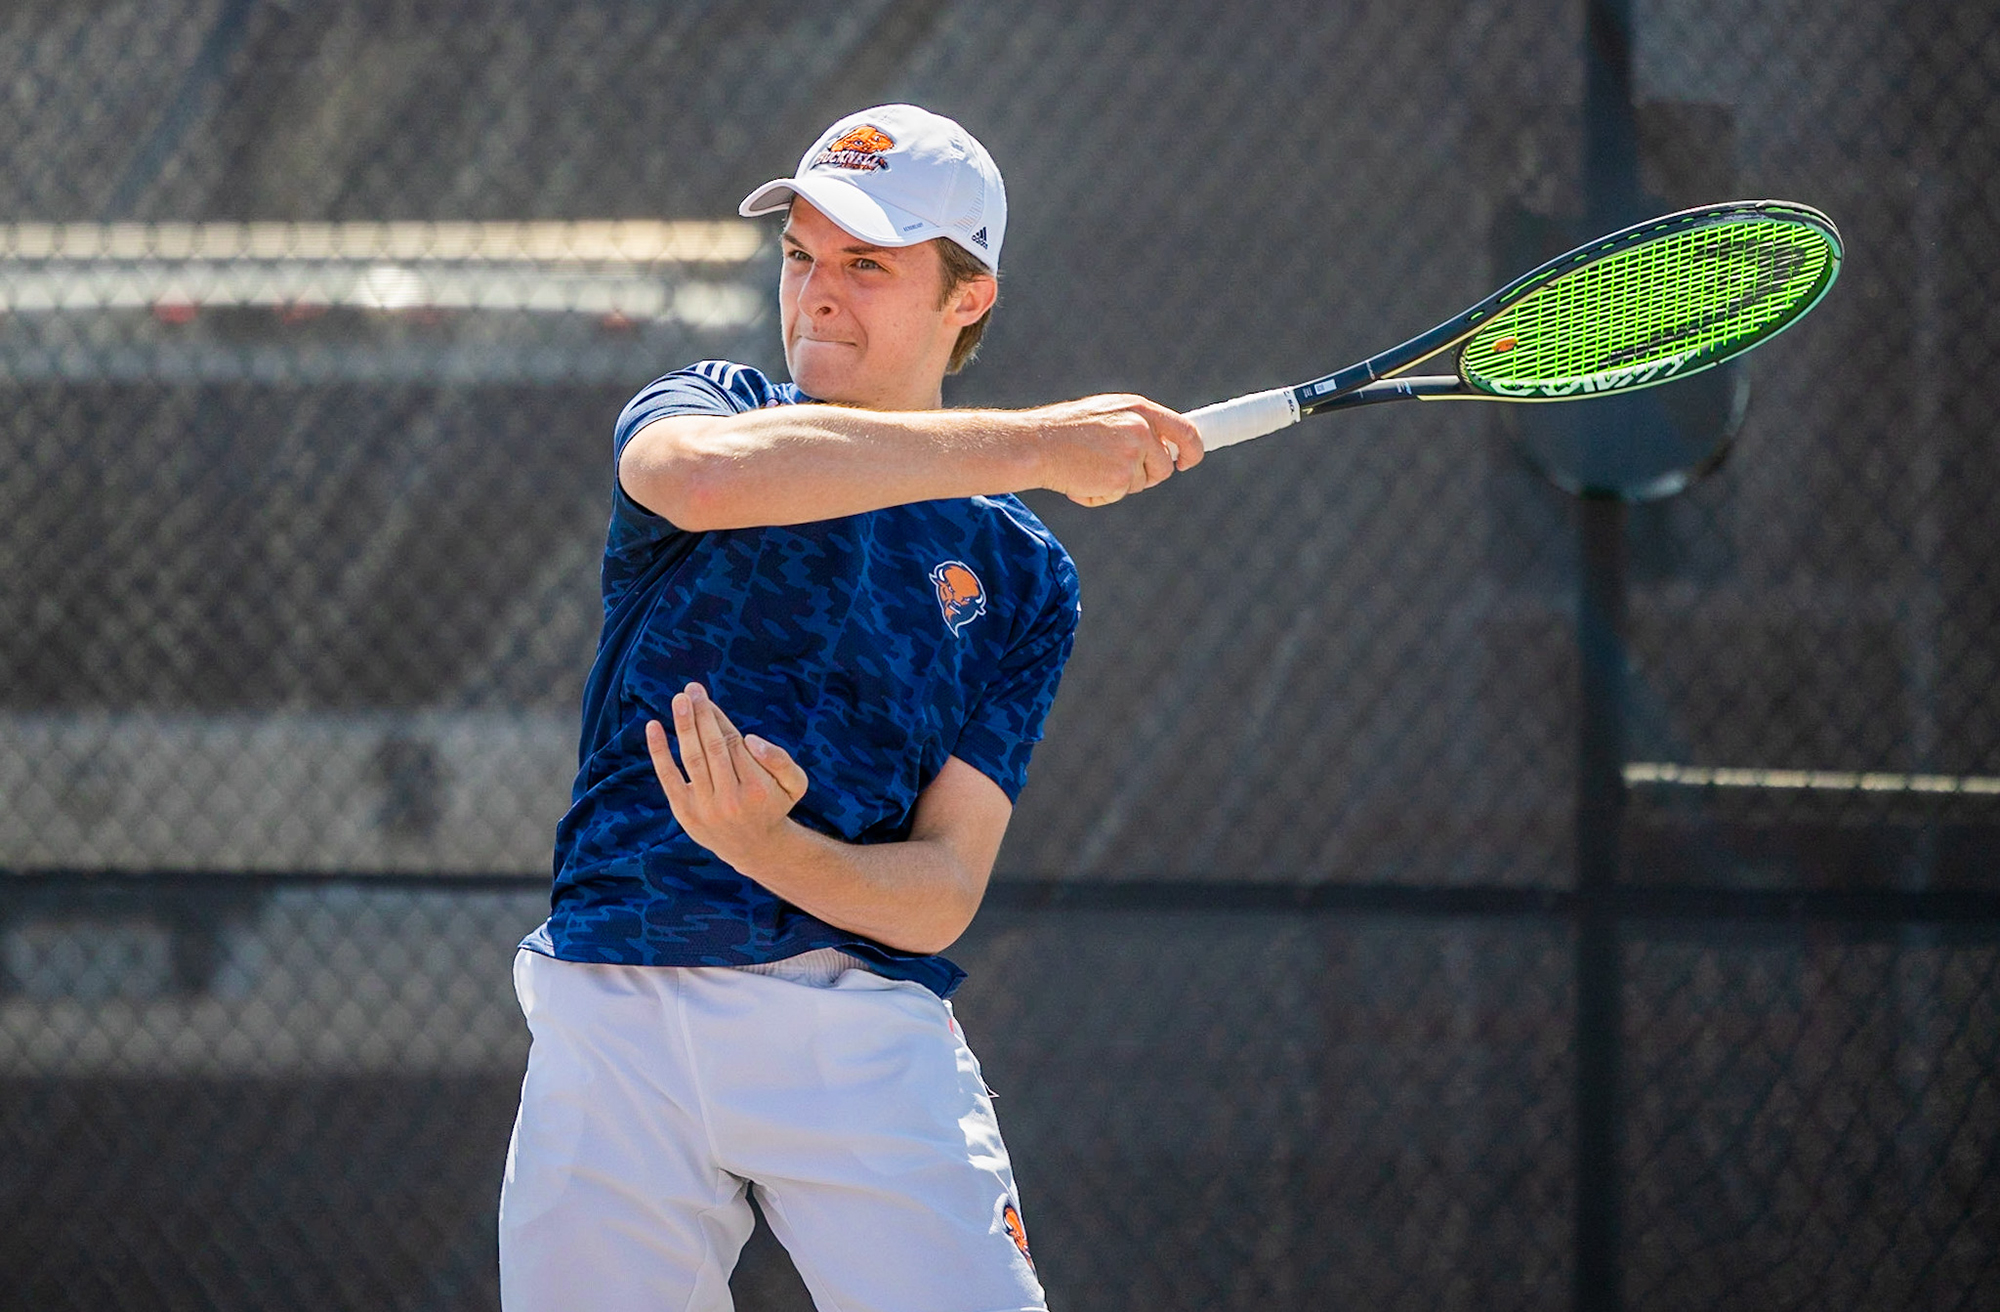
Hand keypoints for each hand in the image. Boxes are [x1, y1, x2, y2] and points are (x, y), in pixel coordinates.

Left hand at [646, 682, 808, 868]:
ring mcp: (706, 807)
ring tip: (679, 699)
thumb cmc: (773, 804)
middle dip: (701, 714)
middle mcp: (731, 798)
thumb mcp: (795, 783)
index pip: (734, 742)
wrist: (753, 847)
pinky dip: (659, 751)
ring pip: (693, 757)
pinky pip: (668, 777)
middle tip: (691, 689)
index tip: (706, 698)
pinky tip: (653, 726)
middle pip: (713, 746)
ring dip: (684, 725)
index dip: (718, 718)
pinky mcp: (685, 813)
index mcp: (758, 788)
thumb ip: (780, 759)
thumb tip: (751, 739)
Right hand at [1029, 393, 1203, 506]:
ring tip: (1089, 467)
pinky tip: (1081, 478)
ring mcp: (1132, 454)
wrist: (1036, 444)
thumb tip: (1162, 446)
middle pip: (1165, 466)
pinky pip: (1119, 495)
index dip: (1192, 450)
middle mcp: (1141, 429)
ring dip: (1118, 483)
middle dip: (1147, 475)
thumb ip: (1136, 425)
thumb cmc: (1065, 429)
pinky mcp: (1121, 478)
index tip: (1187, 461)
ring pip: (1140, 483)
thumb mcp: (1107, 413)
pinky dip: (1100, 494)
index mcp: (1139, 408)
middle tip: (1115, 471)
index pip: (1184, 430)